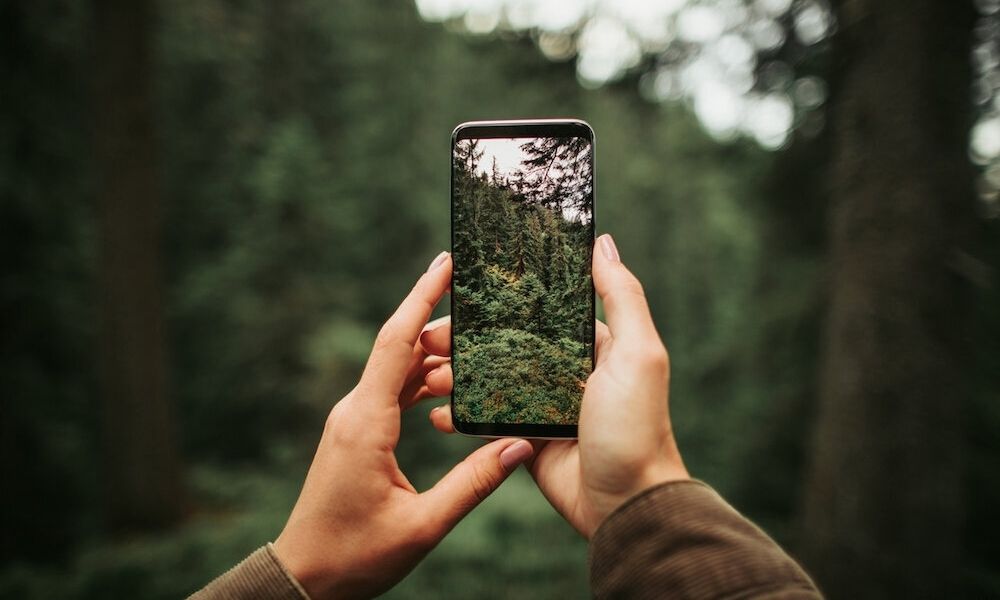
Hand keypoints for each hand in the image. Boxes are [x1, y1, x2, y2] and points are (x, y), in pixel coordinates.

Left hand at [273, 252, 533, 598]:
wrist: (304, 576)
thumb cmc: (355, 555)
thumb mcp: (422, 525)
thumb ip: (473, 484)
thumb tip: (518, 446)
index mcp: (367, 422)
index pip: (397, 343)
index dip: (421, 297)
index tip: (445, 262)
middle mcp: (355, 411)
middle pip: (399, 347)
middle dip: (439, 320)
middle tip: (484, 303)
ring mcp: (353, 420)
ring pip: (396, 369)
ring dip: (433, 353)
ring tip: (476, 339)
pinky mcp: (357, 433)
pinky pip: (391, 391)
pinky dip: (421, 380)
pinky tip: (449, 382)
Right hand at [426, 234, 687, 536]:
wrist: (626, 504)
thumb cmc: (637, 426)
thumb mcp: (639, 354)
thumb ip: (622, 297)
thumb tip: (603, 242)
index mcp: (591, 344)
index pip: (537, 309)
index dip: (499, 298)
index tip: (460, 290)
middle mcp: (565, 370)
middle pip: (503, 341)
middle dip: (464, 337)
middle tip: (429, 338)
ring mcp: (542, 404)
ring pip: (488, 377)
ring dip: (454, 374)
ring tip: (428, 375)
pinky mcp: (525, 438)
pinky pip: (486, 418)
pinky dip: (459, 414)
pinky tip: (437, 413)